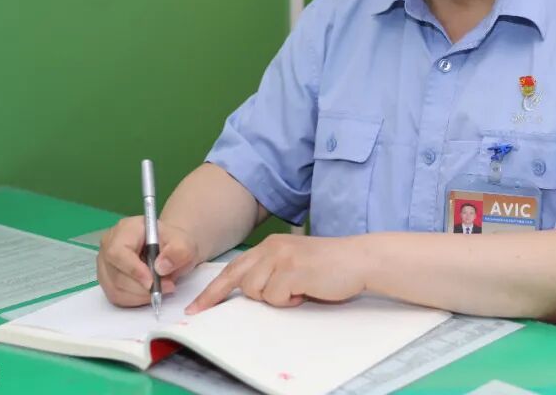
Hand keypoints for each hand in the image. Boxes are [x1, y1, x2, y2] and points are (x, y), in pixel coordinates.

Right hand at [97, 216, 201, 306]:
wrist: (170, 249)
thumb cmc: (174, 243)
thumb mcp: (184, 243)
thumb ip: (177, 252)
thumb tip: (161, 267)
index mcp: (125, 229)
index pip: (118, 252)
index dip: (133, 270)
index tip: (152, 282)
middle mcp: (109, 245)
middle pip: (116, 274)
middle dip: (142, 287)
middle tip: (167, 287)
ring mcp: (105, 264)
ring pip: (115, 289)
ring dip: (141, 295)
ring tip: (162, 289)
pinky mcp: (108, 280)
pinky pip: (116, 296)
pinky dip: (135, 300)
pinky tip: (150, 293)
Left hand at [186, 234, 366, 313]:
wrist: (359, 260)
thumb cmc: (329, 267)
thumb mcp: (293, 264)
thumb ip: (272, 272)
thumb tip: (248, 291)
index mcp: (270, 245)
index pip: (235, 267)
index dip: (214, 288)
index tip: (197, 306)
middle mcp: (272, 248)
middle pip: (237, 277)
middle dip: (218, 295)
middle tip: (201, 310)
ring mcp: (282, 258)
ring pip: (257, 291)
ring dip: (276, 298)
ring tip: (297, 290)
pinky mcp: (292, 270)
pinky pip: (276, 298)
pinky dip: (291, 301)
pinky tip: (307, 291)